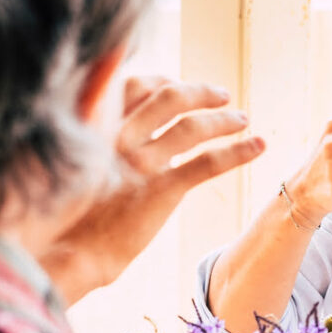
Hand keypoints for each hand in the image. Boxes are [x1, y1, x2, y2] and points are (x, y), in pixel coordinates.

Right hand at [42, 77, 263, 304]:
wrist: (73, 252)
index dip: (165, 80)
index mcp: (99, 126)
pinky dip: (238, 152)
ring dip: (225, 120)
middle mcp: (119, 139)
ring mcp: (141, 164)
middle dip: (202, 93)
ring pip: (193, 128)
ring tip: (244, 119)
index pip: (138, 85)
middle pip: (170, 97)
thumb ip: (110, 133)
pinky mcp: (161, 190)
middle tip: (224, 96)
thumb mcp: (86, 158)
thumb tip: (141, 117)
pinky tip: (258, 147)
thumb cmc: (79, 208)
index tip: (182, 85)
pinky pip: (207, 164)